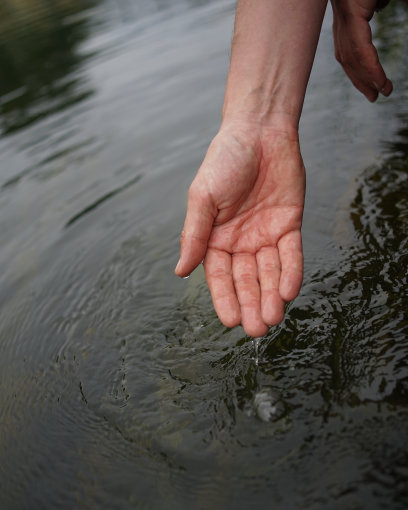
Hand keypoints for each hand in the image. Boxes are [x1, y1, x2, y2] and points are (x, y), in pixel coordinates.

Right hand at [175, 120, 304, 336]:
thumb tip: (180, 271)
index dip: (225, 299)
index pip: (219, 277)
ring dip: (272, 297)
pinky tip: (289, 291)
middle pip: (247, 281)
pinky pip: (292, 254)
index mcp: (215, 239)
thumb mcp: (202, 197)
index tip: (230, 322)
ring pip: (270, 273)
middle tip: (257, 331)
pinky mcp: (289, 226)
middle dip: (251, 305)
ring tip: (274, 319)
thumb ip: (194, 234)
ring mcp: (266, 236)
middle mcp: (241, 243)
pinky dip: (291, 272)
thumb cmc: (223, 160)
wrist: (259, 130)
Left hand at [331, 0, 392, 100]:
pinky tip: (380, 82)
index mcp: (344, 14)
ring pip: (352, 56)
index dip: (357, 70)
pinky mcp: (351, 12)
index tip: (368, 85)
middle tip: (374, 97)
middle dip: (360, 80)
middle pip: (347, 58)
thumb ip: (377, 3)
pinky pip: (359, 47)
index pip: (348, 49)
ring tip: (383, 91)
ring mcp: (343, 14)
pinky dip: (370, 67)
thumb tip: (379, 8)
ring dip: (368, 78)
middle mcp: (340, 17)